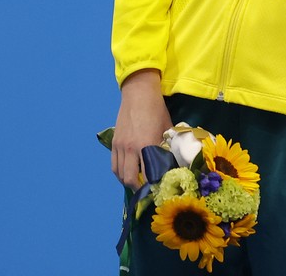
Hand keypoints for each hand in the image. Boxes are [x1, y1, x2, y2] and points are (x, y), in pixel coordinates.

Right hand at [111, 69, 170, 188]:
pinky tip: (127, 173)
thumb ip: (167, 146)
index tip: (159, 189)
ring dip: (127, 181)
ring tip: (137, 184)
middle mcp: (130, 149)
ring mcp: (119, 147)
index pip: (148, 173)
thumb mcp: (167, 129)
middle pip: (129, 178)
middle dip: (138, 188)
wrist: (138, 95)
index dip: (152, 184)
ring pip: (118, 173)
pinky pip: (114, 164)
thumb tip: (172, 161)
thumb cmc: (156, 111)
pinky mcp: (114, 143)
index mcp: (146, 146)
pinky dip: (119, 172)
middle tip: (147, 191)